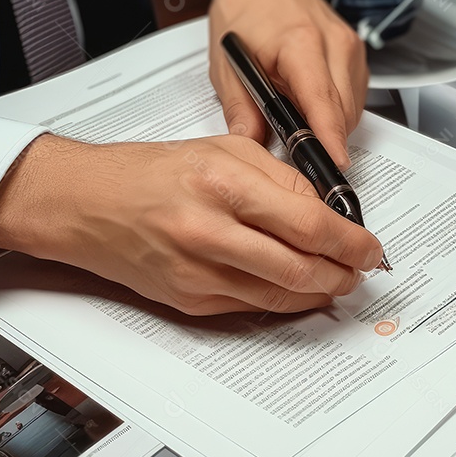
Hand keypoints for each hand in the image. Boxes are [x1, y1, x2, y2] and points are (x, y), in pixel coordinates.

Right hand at [0, 133, 383, 314]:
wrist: (87, 204)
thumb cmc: (150, 173)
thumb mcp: (223, 148)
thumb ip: (281, 179)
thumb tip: (329, 210)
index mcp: (223, 183)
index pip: (309, 222)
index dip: (351, 241)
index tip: (369, 246)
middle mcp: (210, 230)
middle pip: (301, 269)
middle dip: (343, 274)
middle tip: (360, 269)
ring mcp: (198, 271)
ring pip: (281, 297)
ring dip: (320, 292)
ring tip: (335, 279)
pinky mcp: (189, 299)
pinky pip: (252, 308)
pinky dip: (283, 300)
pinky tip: (295, 287)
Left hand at [208, 0, 367, 168]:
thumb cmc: (245, 10)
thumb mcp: (226, 62)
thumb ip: (240, 107)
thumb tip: (251, 142)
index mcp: (300, 42)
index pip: (322, 101)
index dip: (329, 137)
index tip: (333, 163)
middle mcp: (333, 42)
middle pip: (342, 111)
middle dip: (324, 139)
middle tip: (298, 154)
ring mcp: (349, 46)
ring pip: (353, 107)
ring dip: (331, 125)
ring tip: (299, 121)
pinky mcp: (355, 51)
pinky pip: (355, 95)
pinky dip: (336, 109)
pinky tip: (311, 105)